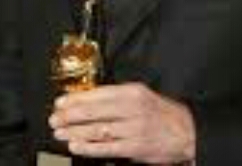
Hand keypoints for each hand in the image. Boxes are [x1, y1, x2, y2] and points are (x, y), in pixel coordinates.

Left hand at [48, 82, 194, 163]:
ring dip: (75, 132)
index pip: (96, 94)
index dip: (75, 99)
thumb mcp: (140, 94)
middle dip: (70, 116)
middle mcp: (131, 109)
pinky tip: (76, 146)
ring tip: (59, 133)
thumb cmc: (161, 112)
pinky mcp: (135, 148)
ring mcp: (133, 130)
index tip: (60, 102)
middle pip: (93, 112)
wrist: (187, 131)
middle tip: (54, 118)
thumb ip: (116, 96)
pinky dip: (89, 147)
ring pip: (97, 130)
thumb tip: (86, 100)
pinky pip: (107, 148)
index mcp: (131, 92)